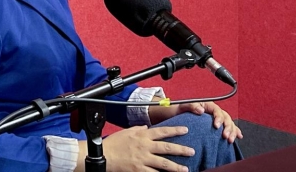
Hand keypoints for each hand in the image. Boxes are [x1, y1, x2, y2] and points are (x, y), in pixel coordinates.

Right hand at [77, 126, 194, 171]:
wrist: (103, 156)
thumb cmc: (113, 143)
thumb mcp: (125, 132)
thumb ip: (137, 129)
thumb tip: (145, 127)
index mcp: (142, 136)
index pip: (162, 131)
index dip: (175, 130)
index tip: (185, 130)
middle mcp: (145, 147)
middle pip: (167, 148)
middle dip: (181, 149)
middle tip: (192, 151)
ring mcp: (142, 159)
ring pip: (163, 163)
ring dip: (176, 167)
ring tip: (185, 169)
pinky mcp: (139, 170)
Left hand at [180, 102, 242, 143]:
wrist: (177, 115)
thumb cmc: (180, 109)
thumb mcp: (183, 105)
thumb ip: (192, 106)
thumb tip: (201, 110)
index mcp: (208, 105)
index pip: (217, 110)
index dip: (218, 118)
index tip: (216, 126)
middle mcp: (214, 111)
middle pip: (226, 117)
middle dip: (227, 127)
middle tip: (225, 136)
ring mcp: (217, 118)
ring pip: (229, 123)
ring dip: (232, 131)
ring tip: (230, 140)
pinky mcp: (217, 125)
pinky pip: (229, 127)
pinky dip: (235, 131)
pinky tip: (238, 136)